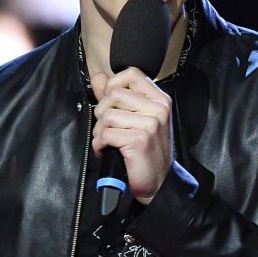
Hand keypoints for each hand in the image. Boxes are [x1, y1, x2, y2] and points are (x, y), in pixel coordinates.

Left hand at [90, 67, 172, 203]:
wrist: (158, 183)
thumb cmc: (146, 152)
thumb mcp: (134, 119)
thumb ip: (114, 97)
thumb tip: (98, 77)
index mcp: (159, 99)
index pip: (131, 73)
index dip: (113, 85)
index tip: (110, 104)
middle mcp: (158, 108)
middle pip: (114, 94)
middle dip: (101, 112)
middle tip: (106, 129)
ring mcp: (150, 124)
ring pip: (107, 115)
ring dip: (99, 131)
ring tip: (107, 142)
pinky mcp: (140, 140)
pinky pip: (105, 134)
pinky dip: (99, 145)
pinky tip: (106, 151)